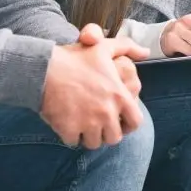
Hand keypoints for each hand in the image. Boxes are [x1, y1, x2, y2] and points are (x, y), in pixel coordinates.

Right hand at [42, 24, 148, 148]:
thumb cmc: (75, 57)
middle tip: (97, 123)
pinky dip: (70, 135)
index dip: (128, 124)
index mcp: (119, 96)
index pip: (135, 122)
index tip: (120, 122)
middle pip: (114, 137)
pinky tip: (66, 123)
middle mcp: (107, 113)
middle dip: (107, 132)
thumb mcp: (104, 47)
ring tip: (82, 124)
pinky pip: (73, 142)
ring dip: (89, 136)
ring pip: (94, 143)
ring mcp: (88, 123)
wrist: (44, 68)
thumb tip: (146, 52)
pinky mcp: (69, 129)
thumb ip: (128, 48)